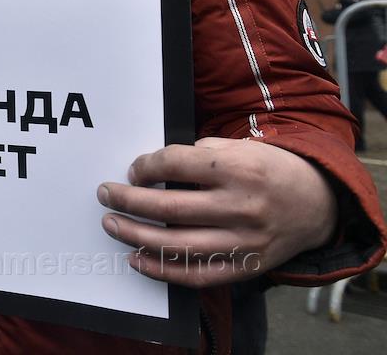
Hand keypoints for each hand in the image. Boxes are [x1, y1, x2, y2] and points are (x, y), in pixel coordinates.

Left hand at [98, 137, 337, 286]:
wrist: (317, 202)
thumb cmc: (269, 169)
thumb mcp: (240, 147)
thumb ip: (199, 155)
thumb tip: (153, 167)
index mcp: (238, 169)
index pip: (175, 164)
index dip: (145, 167)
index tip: (132, 171)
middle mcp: (241, 206)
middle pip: (169, 206)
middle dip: (128, 200)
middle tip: (104, 194)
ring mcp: (245, 241)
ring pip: (178, 244)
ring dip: (136, 236)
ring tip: (112, 225)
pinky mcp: (247, 267)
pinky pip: (198, 274)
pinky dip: (163, 270)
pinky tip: (137, 259)